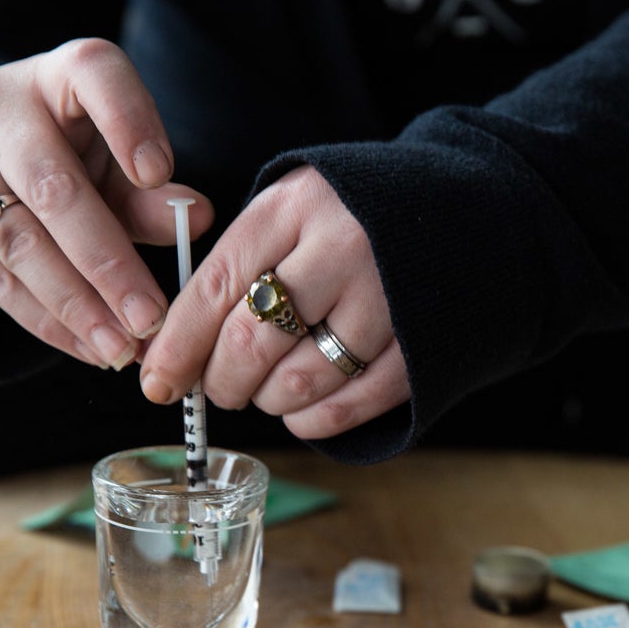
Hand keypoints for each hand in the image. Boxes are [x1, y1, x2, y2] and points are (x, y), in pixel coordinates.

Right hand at [0, 38, 213, 369]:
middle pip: (55, 188)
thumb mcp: (116, 166)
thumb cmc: (73, 160)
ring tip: (123, 349)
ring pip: (19, 243)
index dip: (128, 121)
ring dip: (77, 306)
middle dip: (108, 263)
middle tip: (151, 318)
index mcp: (61, 75)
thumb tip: (198, 217)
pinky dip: (47, 322)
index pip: (94, 74)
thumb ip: (152, 195)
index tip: (158, 173)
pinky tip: (87, 348)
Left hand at [139, 166, 409, 439]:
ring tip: (266, 392)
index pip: (215, 286)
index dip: (178, 345)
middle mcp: (341, 247)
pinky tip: (303, 414)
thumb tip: (174, 347)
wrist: (471, 212)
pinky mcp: (422, 341)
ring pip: (297, 381)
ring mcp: (386, 297)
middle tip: (216, 391)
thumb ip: (242, 262)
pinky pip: (352, 403)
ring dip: (268, 402)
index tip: (158, 382)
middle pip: (250, 341)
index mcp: (295, 206)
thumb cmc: (359, 219)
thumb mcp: (296, 209)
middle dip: (219, 382)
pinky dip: (316, 421)